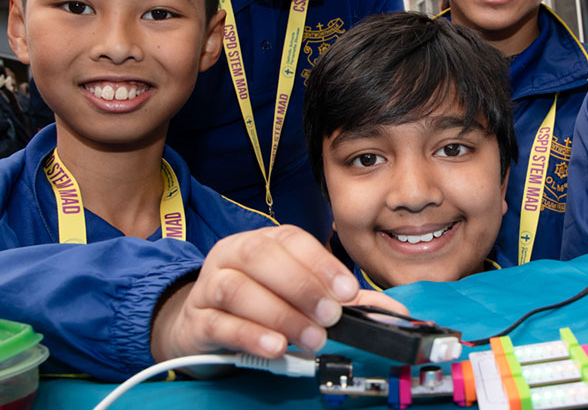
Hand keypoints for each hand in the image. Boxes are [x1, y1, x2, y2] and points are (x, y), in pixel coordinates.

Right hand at [150, 225, 406, 362]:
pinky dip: (250, 334)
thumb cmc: (255, 303)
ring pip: (237, 289)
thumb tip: (391, 312)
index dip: (320, 263)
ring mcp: (209, 286)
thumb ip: (340, 300)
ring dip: (279, 313)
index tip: (347, 291)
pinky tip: (275, 346)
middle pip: (262, 257)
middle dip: (301, 287)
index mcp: (261, 242)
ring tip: (310, 338)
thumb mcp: (296, 294)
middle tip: (330, 318)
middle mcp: (232, 255)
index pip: (291, 239)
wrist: (199, 325)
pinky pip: (219, 323)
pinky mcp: (196, 320)